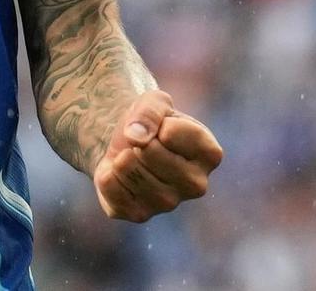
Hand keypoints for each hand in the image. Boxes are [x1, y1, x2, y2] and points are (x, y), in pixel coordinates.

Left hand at [92, 89, 223, 222]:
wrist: (128, 145)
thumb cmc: (151, 123)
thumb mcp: (154, 102)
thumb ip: (150, 111)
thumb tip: (136, 138)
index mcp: (209, 154)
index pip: (172, 132)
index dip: (157, 121)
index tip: (161, 126)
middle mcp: (196, 184)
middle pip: (150, 152)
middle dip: (137, 140)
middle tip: (142, 145)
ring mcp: (169, 203)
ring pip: (128, 169)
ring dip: (120, 156)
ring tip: (132, 158)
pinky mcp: (140, 214)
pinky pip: (109, 185)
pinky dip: (106, 172)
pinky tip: (121, 174)